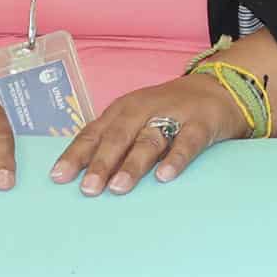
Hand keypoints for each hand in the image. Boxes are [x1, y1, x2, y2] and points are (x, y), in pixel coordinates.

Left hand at [50, 74, 246, 195]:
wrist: (218, 88)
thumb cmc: (168, 111)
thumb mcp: (136, 119)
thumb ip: (113, 142)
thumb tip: (81, 177)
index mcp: (122, 110)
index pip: (94, 132)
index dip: (76, 154)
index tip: (58, 177)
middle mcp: (143, 109)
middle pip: (118, 136)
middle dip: (101, 162)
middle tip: (88, 188)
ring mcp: (173, 115)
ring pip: (149, 140)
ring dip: (132, 164)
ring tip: (118, 187)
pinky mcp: (200, 123)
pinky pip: (187, 142)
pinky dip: (175, 158)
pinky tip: (164, 176)